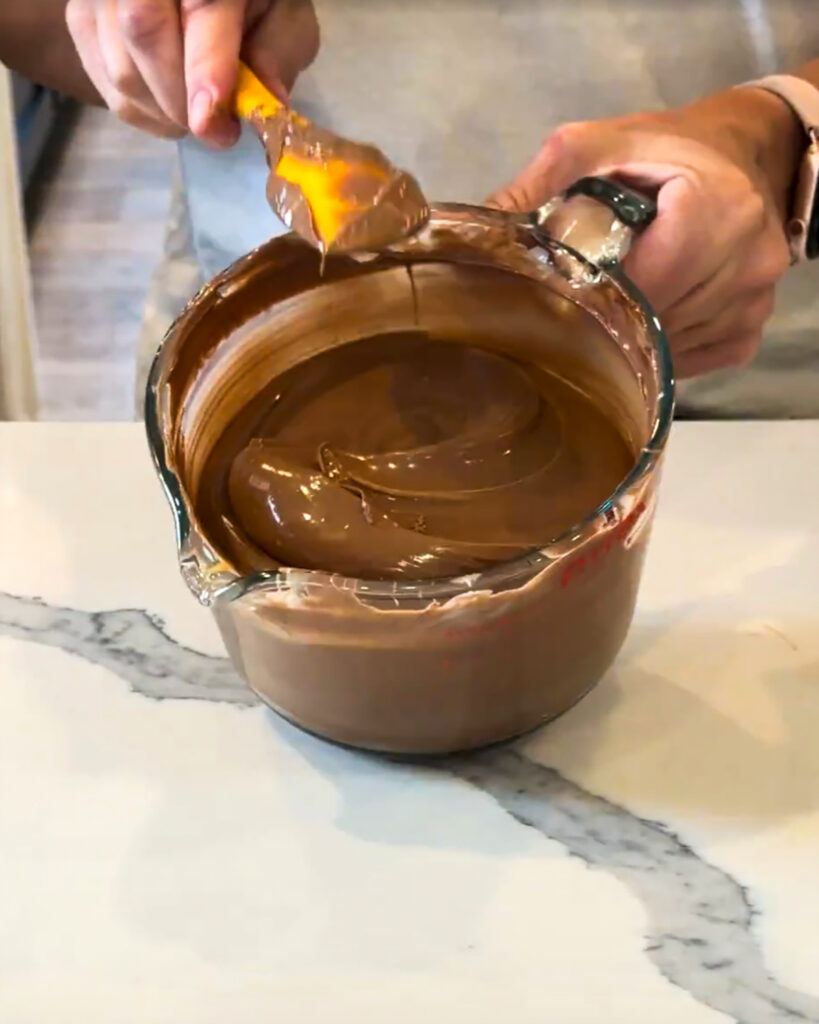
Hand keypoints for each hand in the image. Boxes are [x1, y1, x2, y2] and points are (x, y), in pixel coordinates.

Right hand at [65, 0, 318, 145]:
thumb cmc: (255, 2)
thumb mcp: (284, 18)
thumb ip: (277, 54)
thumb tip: (265, 103)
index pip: (201, 5)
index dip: (205, 71)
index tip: (213, 123)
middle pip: (144, 34)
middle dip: (183, 100)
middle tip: (217, 129)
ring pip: (120, 68)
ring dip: (164, 112)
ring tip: (197, 114)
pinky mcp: (82, 17)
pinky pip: (103, 82)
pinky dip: (141, 111)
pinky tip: (169, 107)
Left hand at [489, 89, 802, 377]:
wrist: (734, 156)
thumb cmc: (660, 152)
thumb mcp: (594, 148)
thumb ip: (537, 186)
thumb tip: (476, 233)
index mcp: (717, 207)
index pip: (645, 282)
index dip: (594, 295)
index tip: (557, 294)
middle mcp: (749, 261)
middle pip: (654, 321)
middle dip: (606, 320)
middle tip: (574, 304)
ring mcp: (754, 304)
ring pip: (669, 350)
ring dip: (630, 338)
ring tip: (608, 308)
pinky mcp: (748, 333)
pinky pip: (692, 363)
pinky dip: (658, 351)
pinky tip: (641, 322)